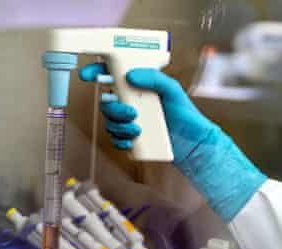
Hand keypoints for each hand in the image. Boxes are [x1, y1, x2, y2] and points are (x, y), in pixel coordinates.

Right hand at [79, 64, 217, 163]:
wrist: (193, 143)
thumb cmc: (185, 114)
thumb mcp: (173, 89)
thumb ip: (154, 78)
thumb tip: (131, 76)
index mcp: (138, 87)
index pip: (112, 76)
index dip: (96, 73)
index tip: (88, 75)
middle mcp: (131, 103)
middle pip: (107, 102)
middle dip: (114, 109)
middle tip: (131, 113)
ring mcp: (130, 121)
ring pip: (110, 122)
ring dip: (119, 126)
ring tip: (138, 129)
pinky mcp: (131, 138)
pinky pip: (116, 140)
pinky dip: (120, 141)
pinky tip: (132, 141)